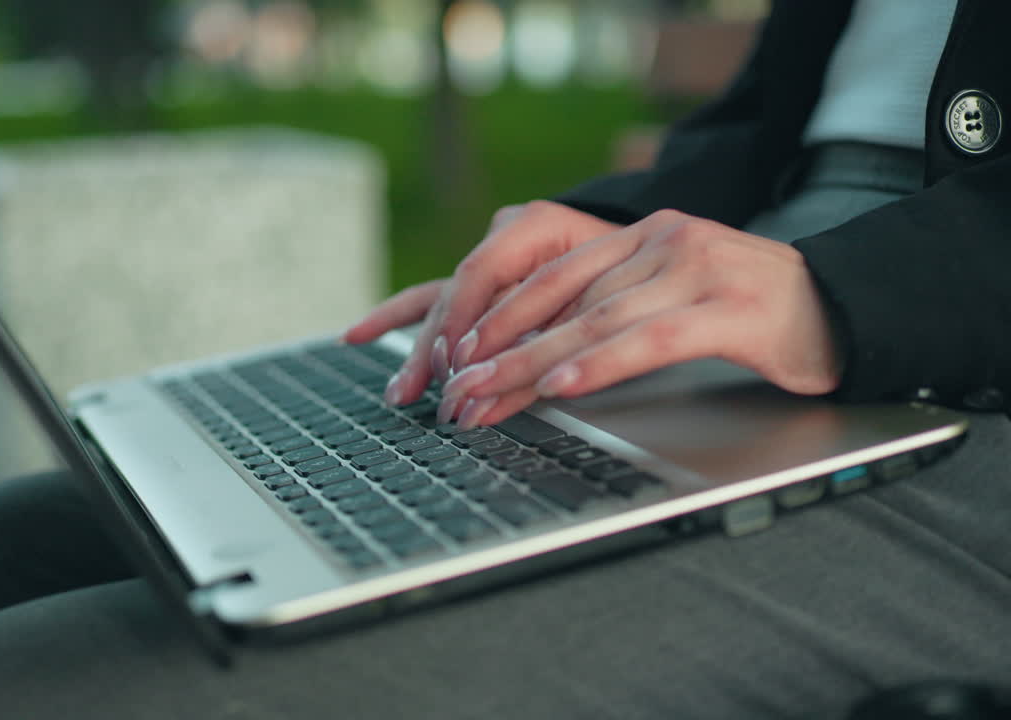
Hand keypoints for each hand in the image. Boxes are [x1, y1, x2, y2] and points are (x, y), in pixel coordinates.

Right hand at [343, 201, 622, 404]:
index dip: (462, 323)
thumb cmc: (635, 273)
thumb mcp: (607, 300)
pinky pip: (434, 298)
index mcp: (537, 226)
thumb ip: (555, 341)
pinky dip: (399, 320)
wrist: (652, 251)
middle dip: (437, 351)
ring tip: (399, 393)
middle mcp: (506, 236)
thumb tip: (507, 390)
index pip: (481, 274)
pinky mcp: (485, 281)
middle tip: (424, 396)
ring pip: (441, 302)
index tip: (456, 367)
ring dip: (417, 350)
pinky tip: (357, 336)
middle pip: (456, 295)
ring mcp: (491, 258)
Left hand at [436, 209, 843, 428]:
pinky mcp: (730, 309)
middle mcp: (666, 242)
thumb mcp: (677, 299)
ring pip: (596, 320)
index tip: (456, 356)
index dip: (500, 316)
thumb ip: (619, 311)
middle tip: (456, 389)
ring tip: (487, 394)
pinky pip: (650, 339)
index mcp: (647, 235)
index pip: (555, 276)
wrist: (846, 309)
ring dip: (532, 364)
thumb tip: (541, 357)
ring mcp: (699, 270)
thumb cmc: (754, 316)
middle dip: (501, 348)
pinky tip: (563, 385)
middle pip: (564, 299)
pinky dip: (600, 364)